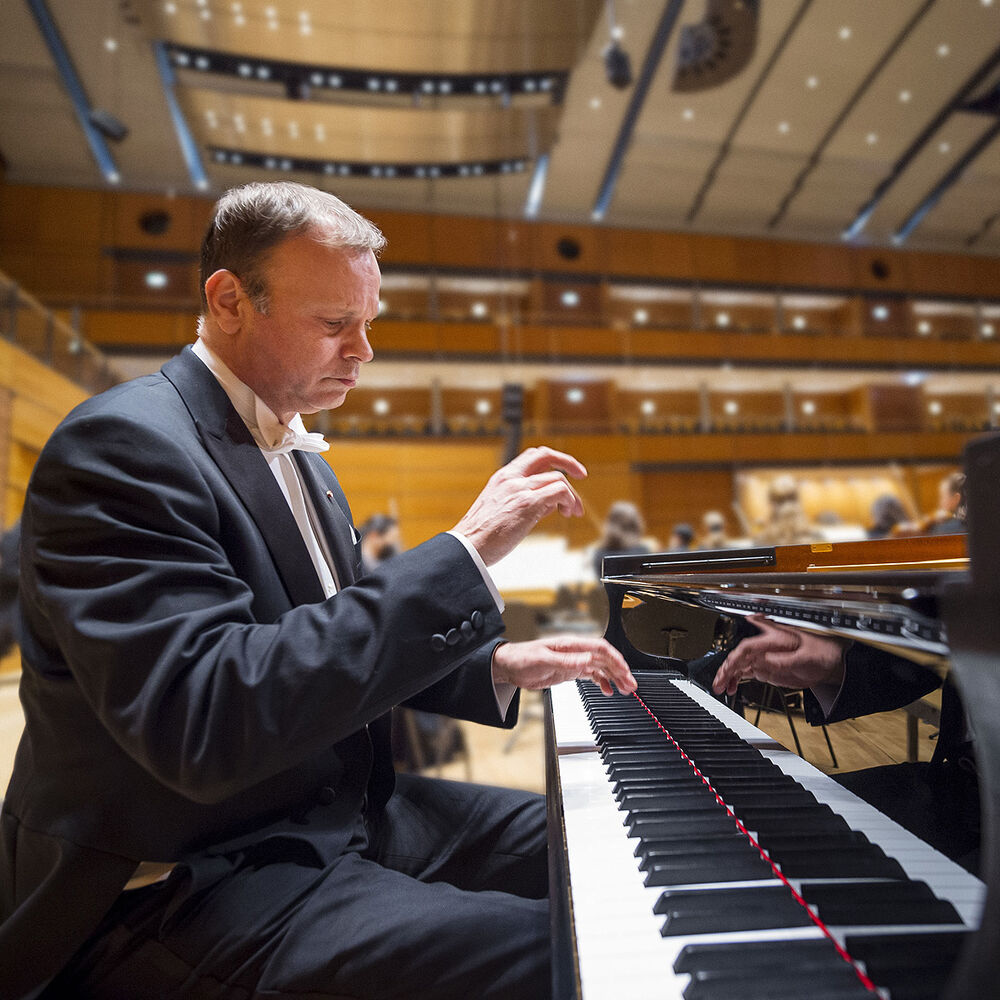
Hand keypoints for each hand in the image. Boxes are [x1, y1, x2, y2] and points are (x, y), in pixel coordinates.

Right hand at [454, 447, 586, 565]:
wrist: (467, 548)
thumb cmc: (482, 536)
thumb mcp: (501, 510)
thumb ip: (525, 501)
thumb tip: (550, 504)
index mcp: (502, 478)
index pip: (532, 457)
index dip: (553, 460)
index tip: (567, 472)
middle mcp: (511, 478)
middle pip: (545, 455)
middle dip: (568, 462)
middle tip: (582, 475)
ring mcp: (519, 489)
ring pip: (558, 478)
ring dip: (572, 495)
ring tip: (573, 512)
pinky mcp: (527, 503)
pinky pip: (559, 491)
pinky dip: (568, 500)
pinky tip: (567, 513)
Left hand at [492, 636, 636, 696]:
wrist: (508, 666)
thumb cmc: (522, 658)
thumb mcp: (544, 660)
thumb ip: (568, 661)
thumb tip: (589, 659)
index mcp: (571, 645)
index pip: (600, 649)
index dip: (615, 659)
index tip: (625, 671)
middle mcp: (575, 652)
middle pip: (604, 659)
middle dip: (620, 671)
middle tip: (631, 685)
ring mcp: (573, 662)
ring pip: (600, 668)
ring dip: (614, 678)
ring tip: (625, 689)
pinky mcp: (569, 671)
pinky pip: (591, 675)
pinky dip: (602, 682)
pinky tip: (608, 690)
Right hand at [711, 614, 847, 696]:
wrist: (829, 662)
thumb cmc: (820, 653)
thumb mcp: (805, 657)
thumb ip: (783, 660)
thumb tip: (763, 661)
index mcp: (773, 639)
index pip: (748, 646)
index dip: (736, 657)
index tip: (730, 668)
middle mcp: (764, 647)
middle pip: (738, 655)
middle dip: (726, 668)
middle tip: (719, 682)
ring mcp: (763, 658)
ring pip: (739, 665)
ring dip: (728, 675)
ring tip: (721, 687)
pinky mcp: (765, 668)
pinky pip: (745, 672)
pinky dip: (736, 679)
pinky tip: (731, 687)